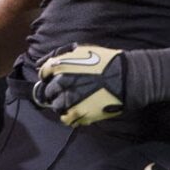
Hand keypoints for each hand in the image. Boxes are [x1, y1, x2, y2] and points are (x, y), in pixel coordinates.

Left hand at [35, 41, 169, 126]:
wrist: (127, 77)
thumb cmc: (106, 61)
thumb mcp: (82, 49)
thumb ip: (59, 55)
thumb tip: (41, 64)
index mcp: (60, 65)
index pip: (43, 74)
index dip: (49, 76)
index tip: (56, 79)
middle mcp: (61, 83)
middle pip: (49, 92)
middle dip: (56, 92)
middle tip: (69, 91)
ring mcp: (69, 100)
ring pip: (56, 107)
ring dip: (63, 105)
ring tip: (76, 101)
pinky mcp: (79, 114)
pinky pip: (67, 119)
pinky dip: (70, 117)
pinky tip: (80, 110)